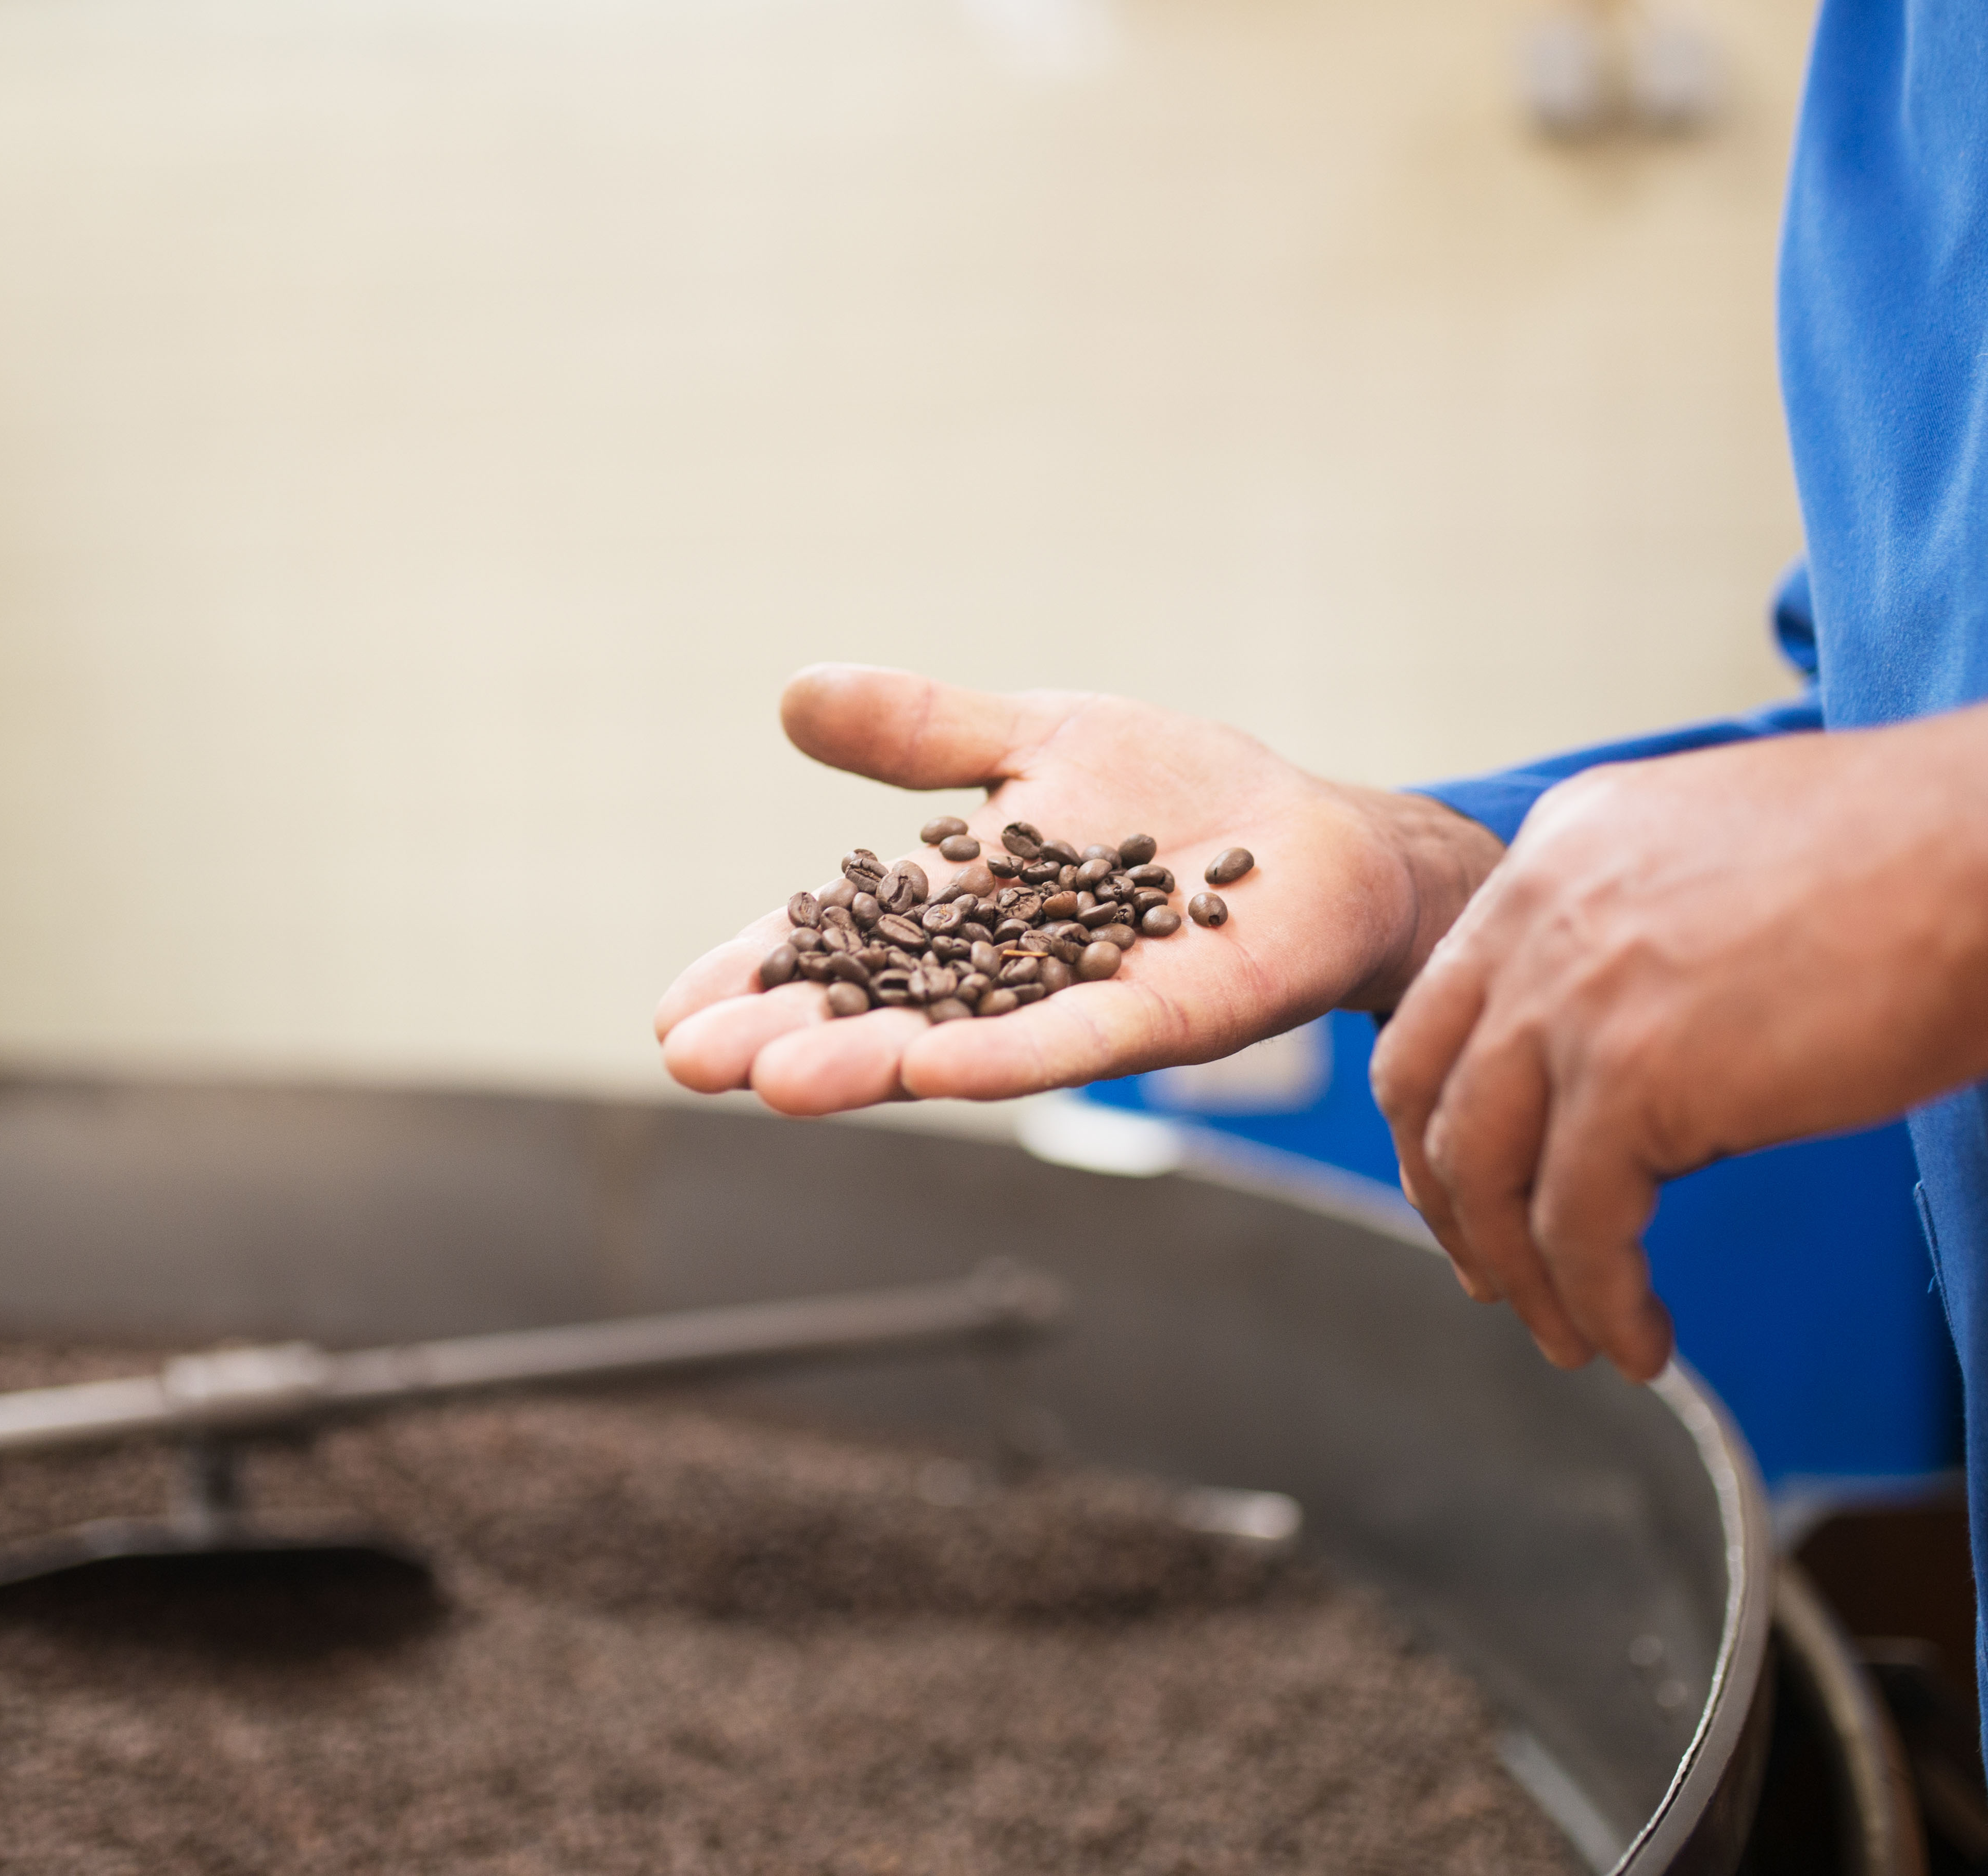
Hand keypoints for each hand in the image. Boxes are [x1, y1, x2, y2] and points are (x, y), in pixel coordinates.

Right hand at [656, 665, 1503, 1113]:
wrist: (1316, 835)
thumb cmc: (1177, 790)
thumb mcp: (1035, 735)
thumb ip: (922, 731)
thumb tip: (794, 692)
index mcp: (959, 906)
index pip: (837, 944)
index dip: (758, 976)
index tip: (671, 1017)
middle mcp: (1003, 971)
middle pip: (877, 1008)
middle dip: (788, 1034)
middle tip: (694, 1063)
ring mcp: (1078, 1002)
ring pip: (957, 1040)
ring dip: (871, 1063)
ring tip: (782, 1082)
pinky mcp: (1164, 1016)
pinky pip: (1075, 1045)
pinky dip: (1007, 1057)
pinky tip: (937, 1075)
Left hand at [1369, 682, 1987, 1379]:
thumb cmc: (1930, 856)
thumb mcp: (1734, 859)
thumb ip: (1659, 940)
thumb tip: (1660, 1065)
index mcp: (1562, 847)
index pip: (1451, 996)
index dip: (1451, 1105)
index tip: (1485, 1181)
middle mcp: (1539, 909)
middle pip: (1426, 1086)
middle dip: (1450, 1199)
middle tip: (1495, 1276)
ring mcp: (1574, 992)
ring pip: (1487, 1171)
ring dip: (1523, 1274)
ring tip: (1575, 1337)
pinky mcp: (1633, 1078)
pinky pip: (1578, 1228)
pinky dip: (1601, 1302)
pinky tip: (1642, 1343)